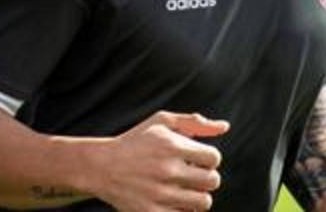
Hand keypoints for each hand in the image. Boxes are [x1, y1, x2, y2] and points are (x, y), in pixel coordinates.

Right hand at [88, 111, 228, 211]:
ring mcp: (160, 194)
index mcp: (171, 146)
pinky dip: (183, 210)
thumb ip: (194, 122)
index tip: (195, 159)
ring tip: (184, 189)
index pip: (214, 158)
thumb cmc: (136, 142)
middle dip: (205, 177)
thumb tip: (224, 127)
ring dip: (197, 196)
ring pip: (204, 202)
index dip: (208, 158)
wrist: (101, 167)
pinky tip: (173, 201)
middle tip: (190, 175)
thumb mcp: (161, 122)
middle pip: (213, 181)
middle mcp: (167, 170)